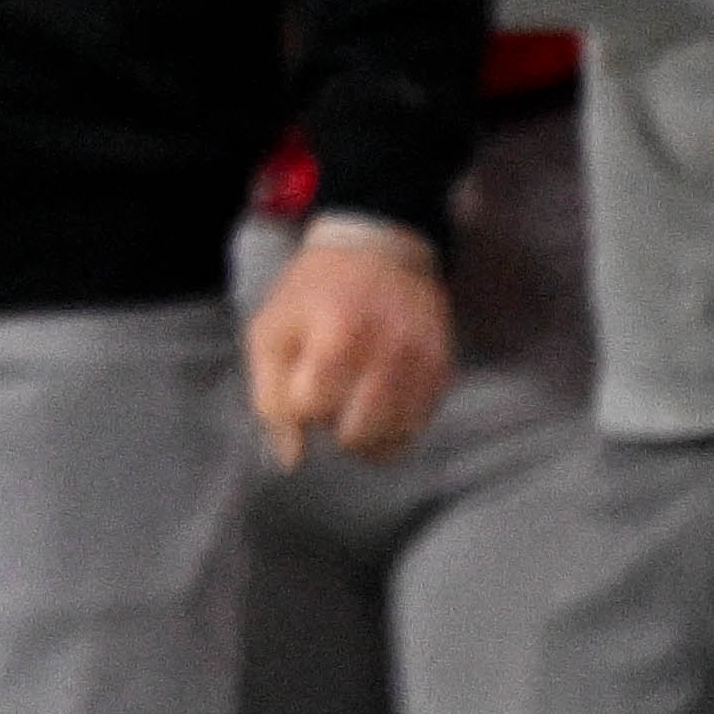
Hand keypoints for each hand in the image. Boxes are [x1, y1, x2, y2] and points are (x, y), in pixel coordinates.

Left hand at [246, 218, 451, 468]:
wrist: (379, 253)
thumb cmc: (313, 296)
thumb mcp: (271, 330)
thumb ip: (270, 397)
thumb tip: (290, 459)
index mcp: (339, 332)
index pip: (310, 408)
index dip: (295, 405)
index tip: (297, 383)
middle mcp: (390, 350)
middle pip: (354, 433)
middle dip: (330, 424)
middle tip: (325, 393)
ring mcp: (423, 364)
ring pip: (389, 440)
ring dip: (361, 433)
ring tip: (349, 399)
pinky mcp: (443, 374)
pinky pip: (415, 430)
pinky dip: (390, 430)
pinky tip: (374, 403)